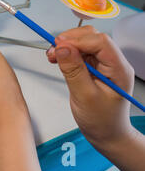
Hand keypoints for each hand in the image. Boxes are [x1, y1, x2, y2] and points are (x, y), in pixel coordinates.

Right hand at [46, 25, 135, 147]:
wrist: (106, 133)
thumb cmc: (101, 120)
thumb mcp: (85, 96)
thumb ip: (74, 71)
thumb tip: (62, 49)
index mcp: (118, 69)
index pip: (100, 42)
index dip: (78, 41)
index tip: (59, 46)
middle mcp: (112, 63)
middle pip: (92, 37)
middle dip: (70, 40)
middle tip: (52, 50)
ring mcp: (102, 64)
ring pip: (84, 42)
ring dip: (66, 45)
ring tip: (52, 56)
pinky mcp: (92, 67)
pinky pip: (78, 52)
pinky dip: (66, 52)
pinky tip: (57, 58)